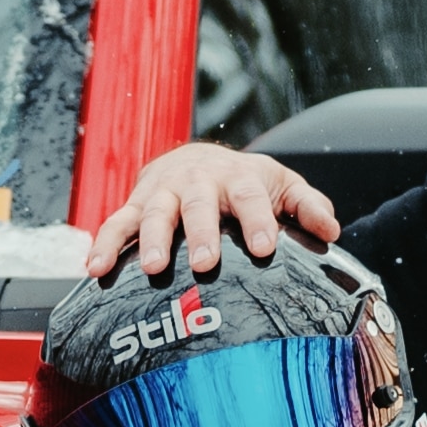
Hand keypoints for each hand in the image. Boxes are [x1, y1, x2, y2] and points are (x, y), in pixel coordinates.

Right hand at [83, 143, 343, 280]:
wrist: (196, 158)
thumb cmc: (244, 182)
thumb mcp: (281, 185)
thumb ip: (307, 205)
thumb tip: (331, 230)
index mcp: (237, 178)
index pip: (249, 197)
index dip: (257, 221)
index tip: (266, 248)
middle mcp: (197, 182)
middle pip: (198, 204)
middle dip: (201, 232)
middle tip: (206, 263)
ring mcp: (163, 194)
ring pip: (155, 213)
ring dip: (153, 240)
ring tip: (153, 268)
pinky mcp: (136, 206)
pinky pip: (117, 224)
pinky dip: (105, 245)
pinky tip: (94, 268)